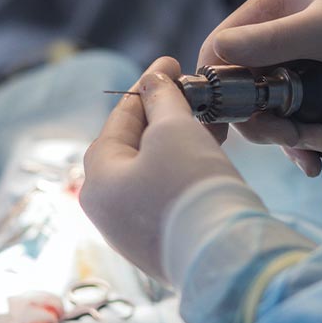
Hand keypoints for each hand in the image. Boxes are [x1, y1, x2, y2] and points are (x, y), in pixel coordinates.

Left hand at [80, 57, 242, 281]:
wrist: (224, 257)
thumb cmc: (191, 187)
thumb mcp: (174, 129)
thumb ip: (161, 99)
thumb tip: (154, 81)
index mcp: (97, 179)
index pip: (119, 120)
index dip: (148, 87)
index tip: (171, 65)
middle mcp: (106, 210)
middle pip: (133, 148)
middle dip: (166, 118)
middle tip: (194, 97)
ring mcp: (132, 234)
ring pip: (154, 173)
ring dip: (180, 144)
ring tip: (211, 125)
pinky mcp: (161, 248)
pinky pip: (168, 197)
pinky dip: (186, 172)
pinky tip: (210, 159)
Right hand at [198, 0, 321, 175]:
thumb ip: (271, 41)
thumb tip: (219, 54)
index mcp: (271, 7)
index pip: (220, 49)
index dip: (219, 88)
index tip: (229, 123)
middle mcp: (278, 31)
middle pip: (243, 86)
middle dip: (265, 120)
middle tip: (293, 138)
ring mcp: (298, 57)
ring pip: (269, 105)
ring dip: (287, 133)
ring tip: (319, 147)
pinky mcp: (319, 82)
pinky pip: (295, 113)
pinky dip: (302, 137)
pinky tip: (318, 153)